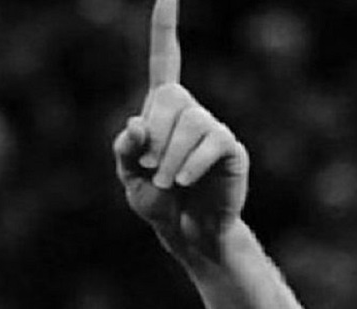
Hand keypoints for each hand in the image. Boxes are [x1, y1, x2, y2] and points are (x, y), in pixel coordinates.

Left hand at [114, 0, 249, 261]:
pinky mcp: (230, 148)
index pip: (165, 61)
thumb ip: (125, 150)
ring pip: (189, 125)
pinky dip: (190, 165)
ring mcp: (213, 128)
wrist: (185, 231)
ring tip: (168, 183)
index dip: (165, 29)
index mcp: (162, 110)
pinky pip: (210, 144)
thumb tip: (136, 123)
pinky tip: (185, 182)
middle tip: (150, 170)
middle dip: (153, 140)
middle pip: (169, 102)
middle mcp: (191, 111)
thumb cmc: (156, 201)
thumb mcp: (128, 176)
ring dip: (168, 160)